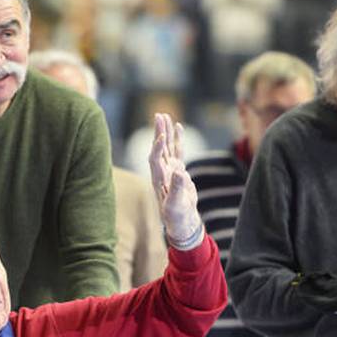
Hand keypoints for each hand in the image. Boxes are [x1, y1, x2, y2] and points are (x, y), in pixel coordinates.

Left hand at [148, 113, 201, 246]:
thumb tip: (180, 173)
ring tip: (164, 115)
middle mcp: (161, 172)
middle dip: (159, 132)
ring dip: (166, 131)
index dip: (158, 147)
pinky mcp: (178, 170)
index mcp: (158, 179)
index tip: (162, 136)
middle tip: (159, 116)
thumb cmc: (177, 216)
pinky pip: (177, 151)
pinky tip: (178, 126)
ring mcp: (169, 169)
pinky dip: (177, 139)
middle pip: (158, 148)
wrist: (181, 221)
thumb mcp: (176, 205)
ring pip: (167, 147)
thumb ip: (177, 189)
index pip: (155, 159)